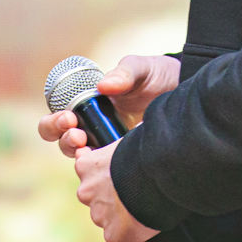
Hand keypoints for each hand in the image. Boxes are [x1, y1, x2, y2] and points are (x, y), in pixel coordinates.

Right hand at [37, 53, 180, 158]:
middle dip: (63, 139)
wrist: (186, 91)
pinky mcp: (125, 160)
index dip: (55, 122)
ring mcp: (109, 145)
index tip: (69, 118)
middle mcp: (94, 127)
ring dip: (79, 156)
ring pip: (82, 160)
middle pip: (62, 141)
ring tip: (89, 147)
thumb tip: (104, 85)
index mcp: (89, 106)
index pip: (59, 119)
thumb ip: (125, 73)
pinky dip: (103, 171)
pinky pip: (108, 172)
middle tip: (78, 135)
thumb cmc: (159, 76)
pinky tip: (112, 165)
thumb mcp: (142, 69)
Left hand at [75, 140, 159, 241]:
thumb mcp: (133, 137)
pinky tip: (156, 237)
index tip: (129, 179)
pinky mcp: (114, 237)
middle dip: (117, 202)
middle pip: (100, 201)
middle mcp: (86, 192)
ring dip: (127, 221)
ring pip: (112, 223)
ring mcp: (99, 216)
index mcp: (86, 165)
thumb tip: (143, 134)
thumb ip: (128, 144)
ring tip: (152, 215)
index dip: (111, 178)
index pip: (93, 176)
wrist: (160, 169)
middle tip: (143, 198)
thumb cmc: (150, 148)